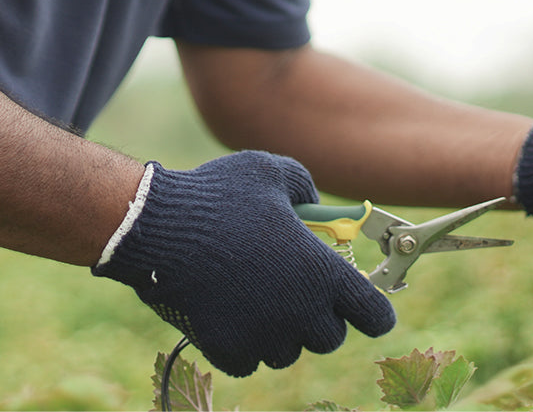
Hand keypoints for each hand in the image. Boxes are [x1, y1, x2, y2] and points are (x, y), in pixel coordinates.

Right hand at [92, 151, 395, 376]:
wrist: (158, 227)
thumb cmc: (219, 196)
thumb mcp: (272, 172)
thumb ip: (306, 189)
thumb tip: (314, 207)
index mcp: (322, 273)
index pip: (375, 315)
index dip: (374, 311)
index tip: (365, 307)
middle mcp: (300, 313)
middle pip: (330, 338)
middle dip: (319, 317)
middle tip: (297, 292)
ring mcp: (264, 336)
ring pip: (288, 351)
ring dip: (281, 332)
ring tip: (258, 299)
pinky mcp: (229, 350)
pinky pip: (250, 360)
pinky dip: (245, 344)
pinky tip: (231, 314)